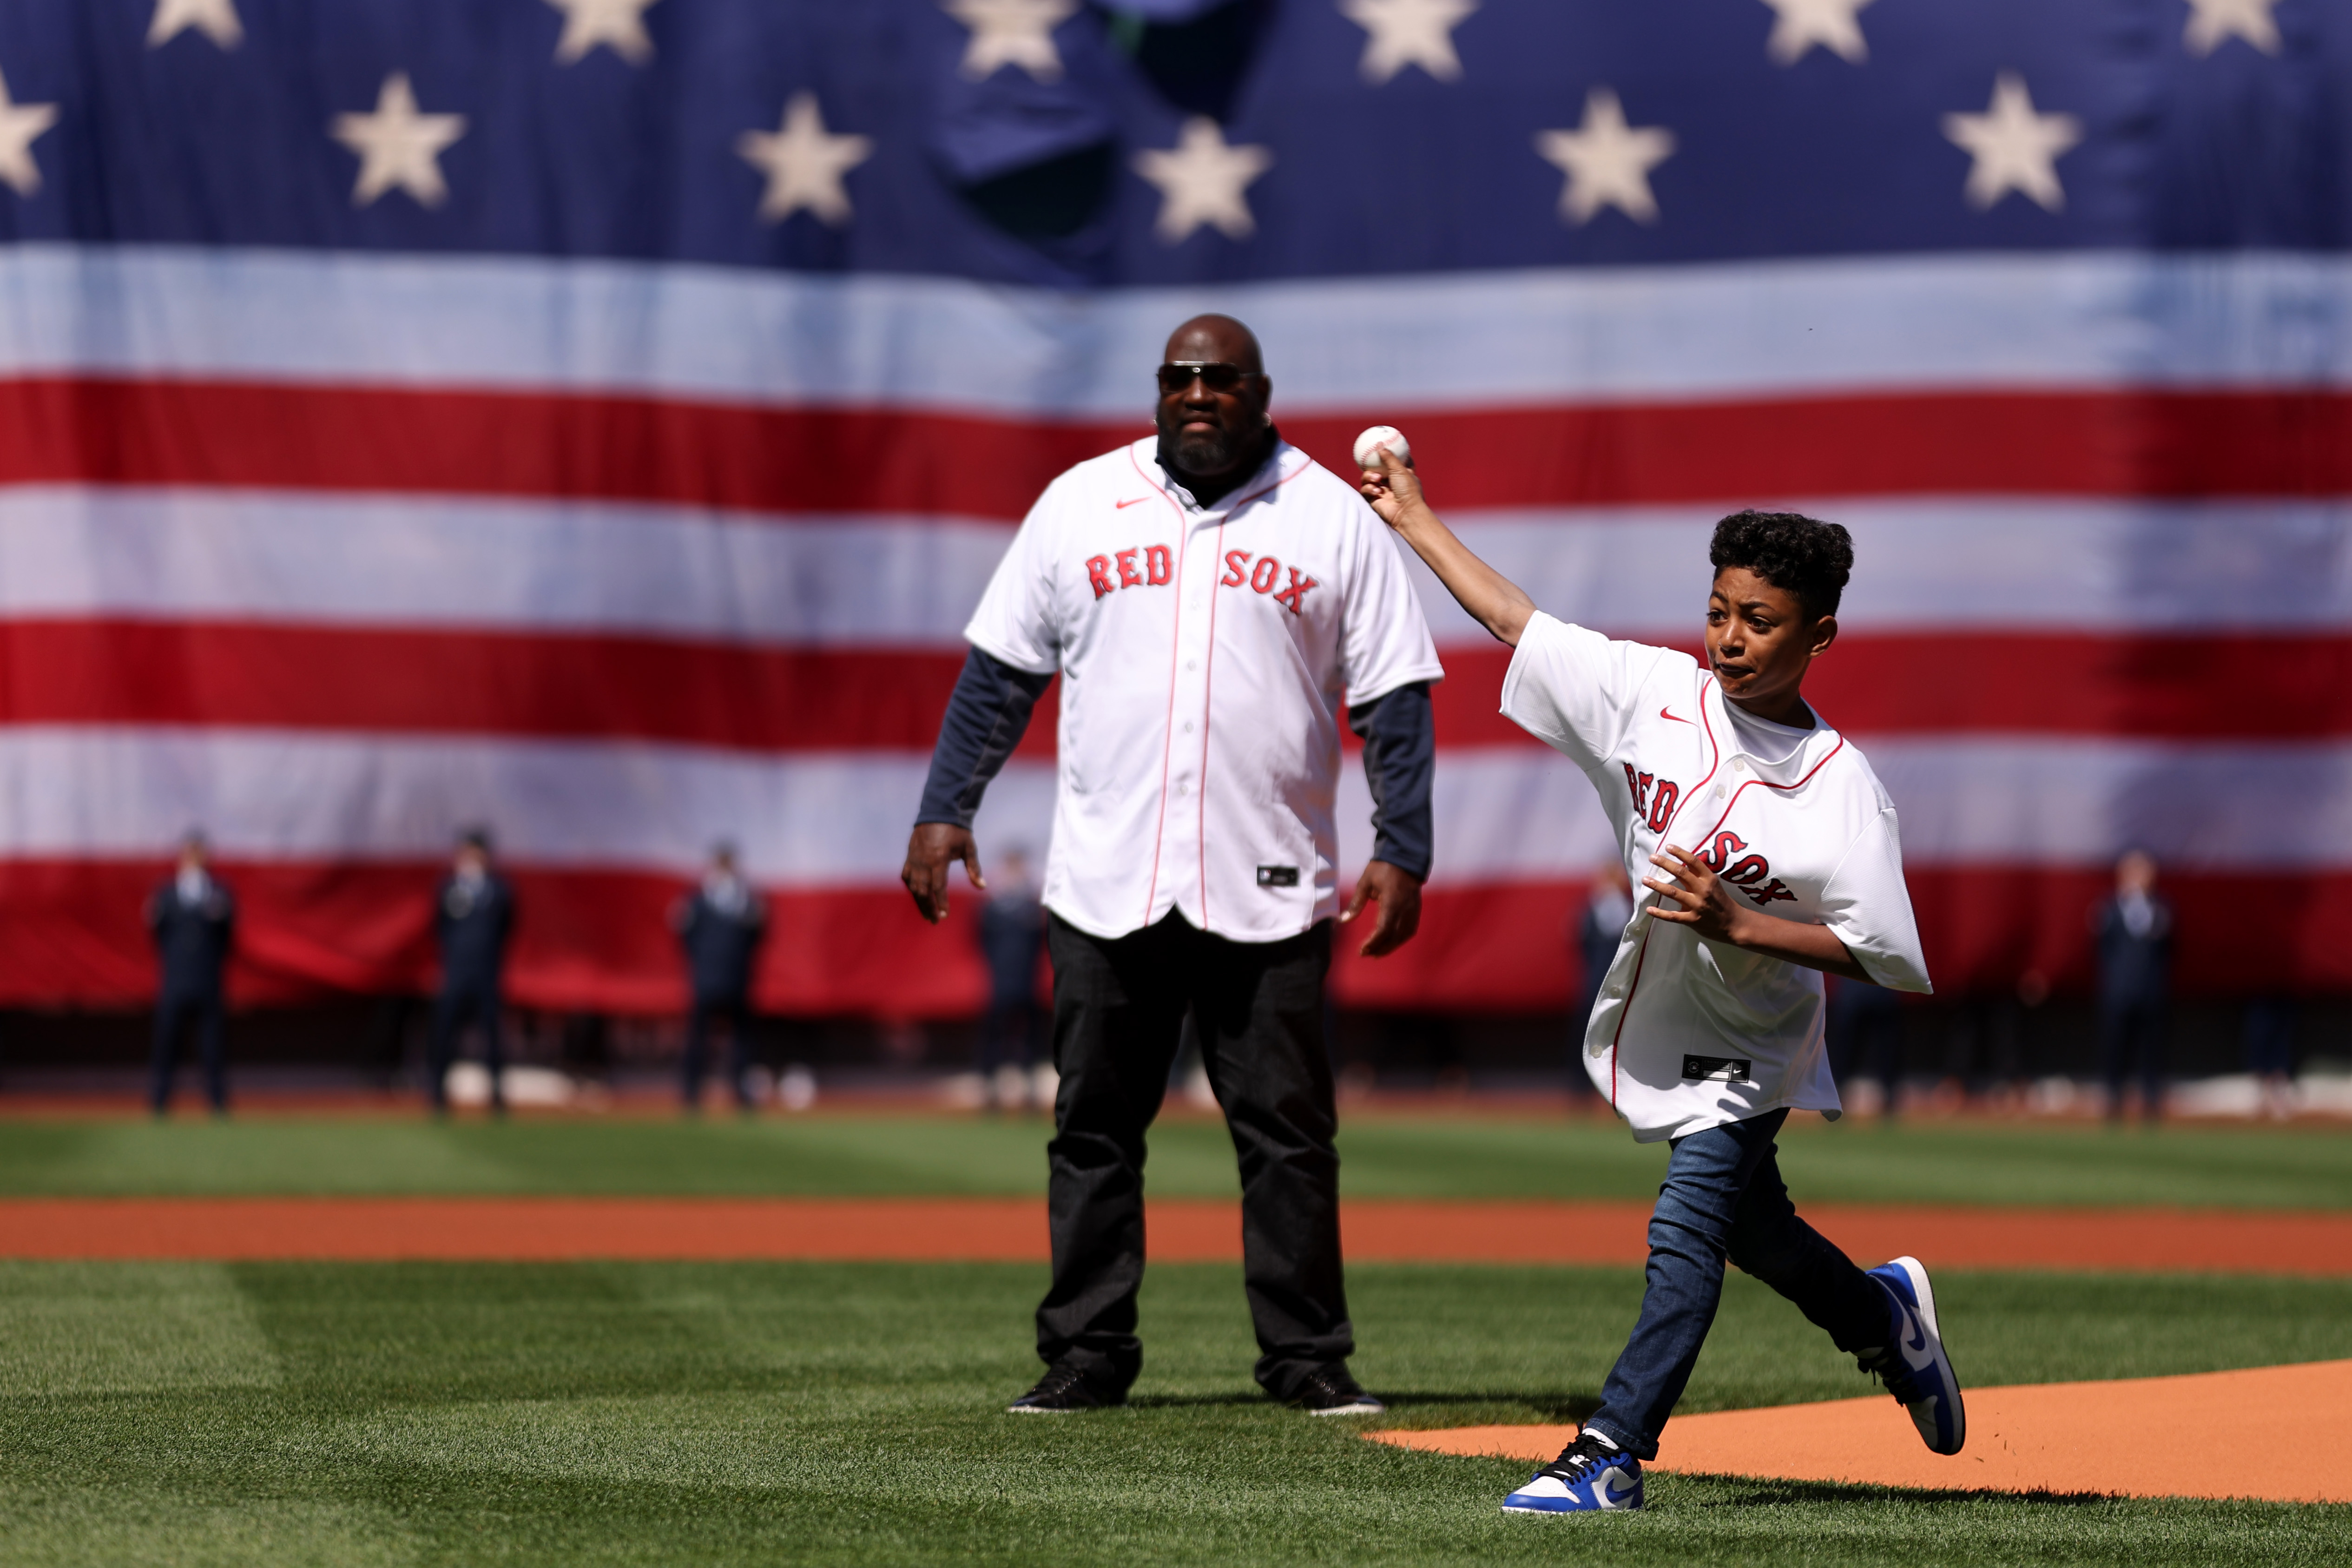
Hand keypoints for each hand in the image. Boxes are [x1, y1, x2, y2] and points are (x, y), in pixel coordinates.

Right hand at [901, 823, 982, 924]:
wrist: (939, 812)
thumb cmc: (957, 830)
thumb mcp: (969, 847)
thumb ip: (974, 868)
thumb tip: (982, 887)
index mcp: (938, 858)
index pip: (938, 887)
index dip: (941, 903)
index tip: (945, 915)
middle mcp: (923, 860)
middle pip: (923, 891)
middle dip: (929, 908)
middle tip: (936, 921)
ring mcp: (914, 859)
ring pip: (913, 887)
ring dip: (920, 902)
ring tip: (928, 915)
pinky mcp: (909, 856)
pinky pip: (907, 877)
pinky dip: (912, 888)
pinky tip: (918, 896)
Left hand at [1340, 859, 1422, 956]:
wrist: (1404, 858)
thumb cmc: (1382, 868)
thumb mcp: (1365, 883)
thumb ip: (1355, 903)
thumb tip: (1342, 920)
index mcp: (1391, 902)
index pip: (1383, 929)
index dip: (1373, 942)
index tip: (1362, 950)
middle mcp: (1404, 909)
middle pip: (1393, 936)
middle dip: (1379, 948)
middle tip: (1365, 953)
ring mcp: (1412, 910)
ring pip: (1403, 935)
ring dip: (1390, 947)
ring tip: (1376, 953)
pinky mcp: (1415, 910)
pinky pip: (1410, 930)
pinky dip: (1400, 939)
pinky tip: (1391, 943)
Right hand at [1357, 447, 1426, 530]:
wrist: (1405, 511)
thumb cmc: (1408, 490)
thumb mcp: (1400, 469)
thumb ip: (1389, 457)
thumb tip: (1379, 444)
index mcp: (1402, 475)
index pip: (1396, 463)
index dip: (1391, 455)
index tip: (1387, 447)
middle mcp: (1391, 482)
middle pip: (1377, 469)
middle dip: (1373, 466)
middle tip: (1373, 463)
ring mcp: (1381, 491)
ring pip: (1367, 478)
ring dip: (1369, 477)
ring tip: (1377, 479)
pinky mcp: (1373, 499)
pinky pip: (1365, 490)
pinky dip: (1369, 489)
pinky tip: (1377, 491)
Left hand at [1644, 844, 1871, 979]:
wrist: (1736, 926)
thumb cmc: (1724, 905)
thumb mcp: (1715, 886)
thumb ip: (1701, 877)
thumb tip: (1686, 864)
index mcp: (1710, 880)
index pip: (1694, 861)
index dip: (1680, 852)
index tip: (1668, 846)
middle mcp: (1703, 891)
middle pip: (1681, 873)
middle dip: (1664, 864)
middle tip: (1652, 857)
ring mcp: (1697, 906)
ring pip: (1673, 893)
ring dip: (1657, 885)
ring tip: (1645, 878)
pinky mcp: (1692, 920)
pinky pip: (1673, 917)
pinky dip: (1660, 913)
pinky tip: (1648, 909)